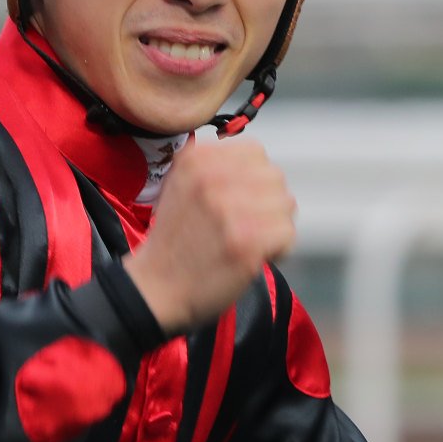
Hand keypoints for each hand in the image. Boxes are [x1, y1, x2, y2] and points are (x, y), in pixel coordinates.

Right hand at [123, 137, 295, 333]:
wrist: (155, 288)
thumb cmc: (175, 241)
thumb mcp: (179, 184)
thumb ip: (215, 166)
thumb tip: (260, 164)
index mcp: (196, 159)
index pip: (256, 153)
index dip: (254, 180)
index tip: (239, 201)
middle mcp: (212, 178)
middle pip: (275, 177)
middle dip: (267, 203)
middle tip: (246, 226)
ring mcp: (230, 210)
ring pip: (285, 204)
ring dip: (274, 225)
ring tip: (249, 241)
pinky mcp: (247, 242)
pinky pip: (287, 233)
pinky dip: (278, 249)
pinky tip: (255, 257)